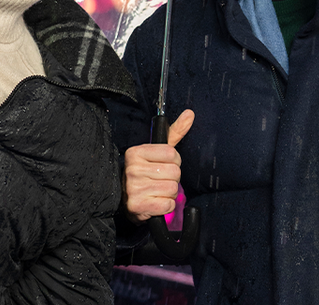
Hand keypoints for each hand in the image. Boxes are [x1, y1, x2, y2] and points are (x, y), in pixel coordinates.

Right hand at [123, 109, 193, 223]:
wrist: (128, 199)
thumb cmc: (146, 172)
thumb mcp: (158, 151)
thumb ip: (175, 132)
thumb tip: (190, 113)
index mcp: (136, 152)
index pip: (172, 154)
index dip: (174, 162)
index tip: (164, 165)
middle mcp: (132, 169)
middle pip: (174, 172)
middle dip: (173, 179)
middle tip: (161, 180)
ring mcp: (133, 188)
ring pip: (172, 189)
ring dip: (170, 193)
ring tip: (158, 191)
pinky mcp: (137, 206)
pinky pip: (168, 205)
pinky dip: (167, 206)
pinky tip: (156, 202)